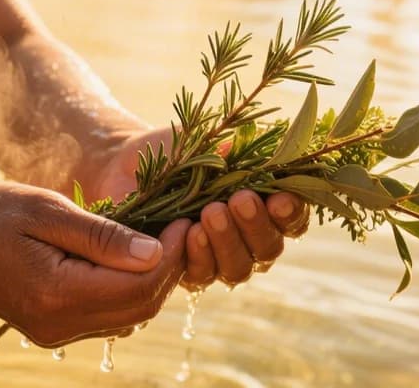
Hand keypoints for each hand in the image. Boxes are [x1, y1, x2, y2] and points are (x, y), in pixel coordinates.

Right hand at [0, 184, 189, 345]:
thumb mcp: (44, 210)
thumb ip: (101, 235)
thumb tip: (156, 251)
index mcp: (58, 294)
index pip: (139, 285)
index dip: (172, 253)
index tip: (185, 216)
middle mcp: (61, 324)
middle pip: (141, 306)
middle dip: (170, 267)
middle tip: (180, 224)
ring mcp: (57, 332)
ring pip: (130, 314)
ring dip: (153, 278)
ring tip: (162, 234)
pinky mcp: (55, 328)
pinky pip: (109, 315)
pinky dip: (129, 287)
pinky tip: (131, 254)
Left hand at [83, 128, 309, 290]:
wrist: (126, 164)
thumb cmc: (176, 150)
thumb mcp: (204, 142)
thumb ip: (228, 149)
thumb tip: (242, 151)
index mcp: (263, 206)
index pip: (292, 219)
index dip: (292, 213)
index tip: (280, 197)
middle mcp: (246, 238)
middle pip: (269, 248)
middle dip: (257, 225)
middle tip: (240, 200)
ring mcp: (217, 258)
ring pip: (239, 268)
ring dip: (228, 242)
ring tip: (211, 213)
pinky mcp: (185, 271)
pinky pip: (201, 276)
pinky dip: (198, 256)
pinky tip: (190, 233)